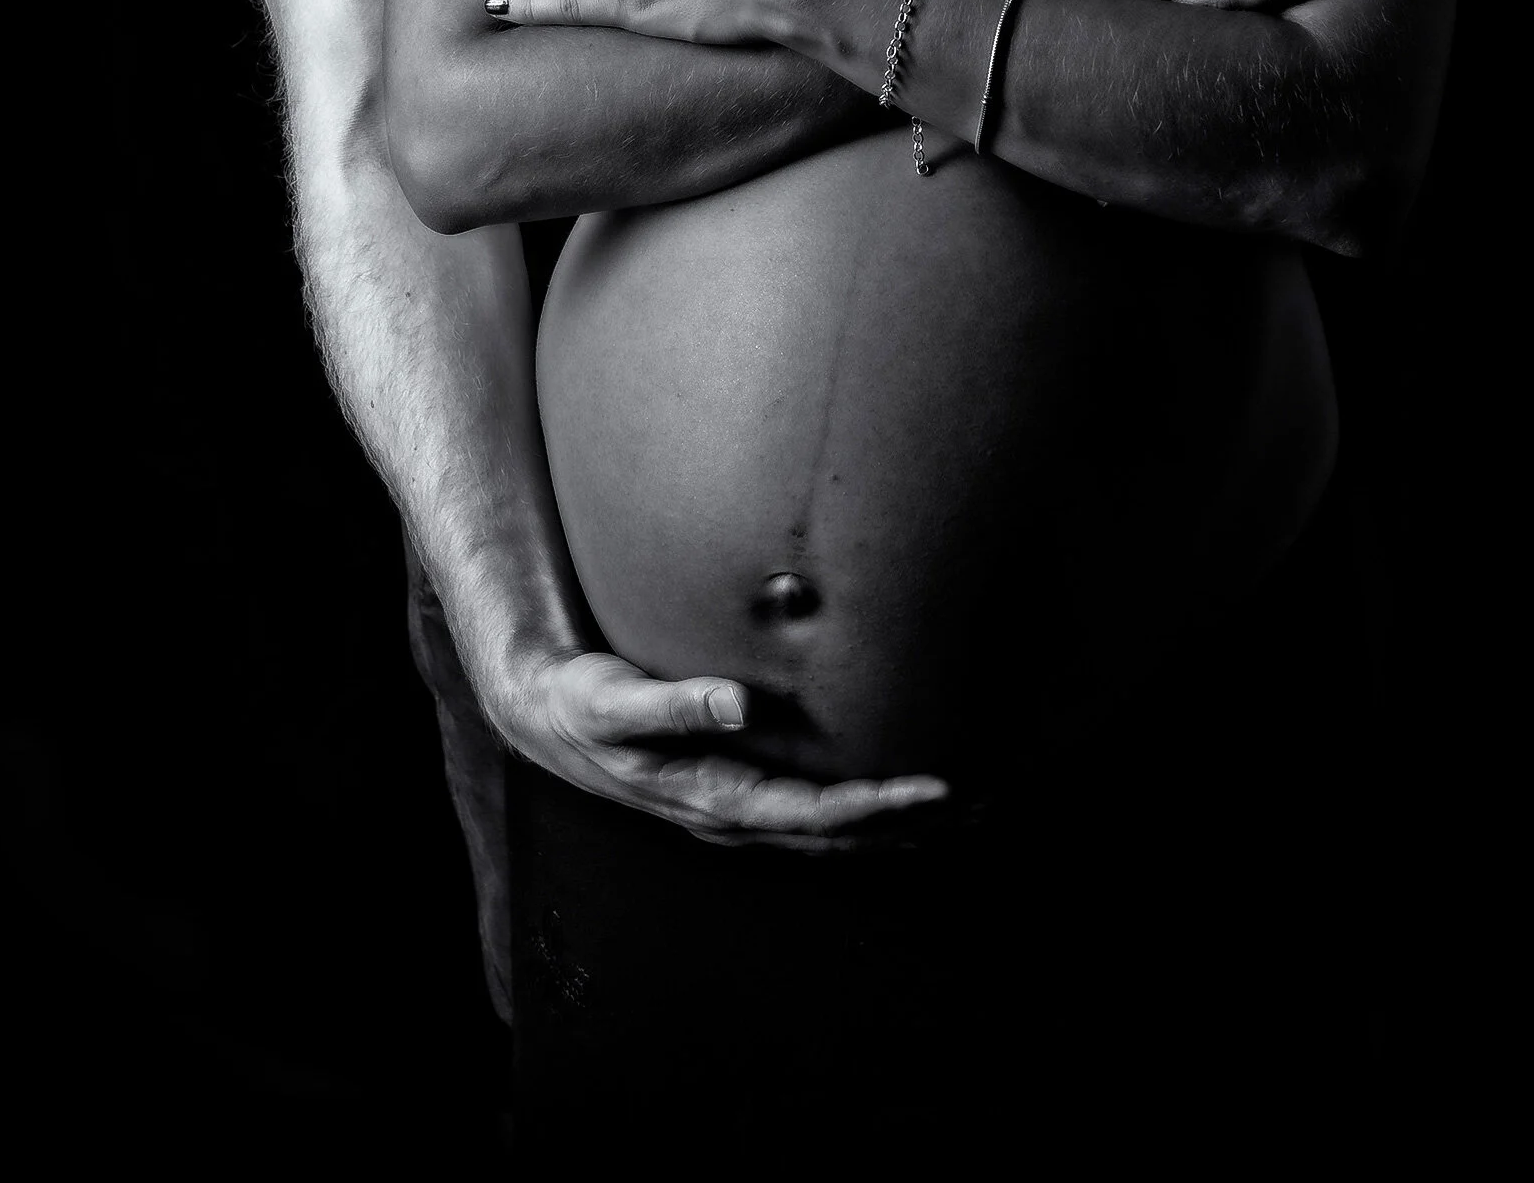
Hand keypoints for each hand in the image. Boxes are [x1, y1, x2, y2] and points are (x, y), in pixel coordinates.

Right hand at [489, 646, 946, 848]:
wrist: (548, 719)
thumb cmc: (583, 703)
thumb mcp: (616, 699)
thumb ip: (675, 702)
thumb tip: (738, 703)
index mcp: (714, 797)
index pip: (814, 811)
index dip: (878, 804)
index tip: (936, 788)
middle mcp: (733, 816)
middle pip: (838, 833)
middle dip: (910, 823)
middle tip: (985, 804)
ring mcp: (736, 812)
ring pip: (832, 832)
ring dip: (898, 825)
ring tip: (966, 809)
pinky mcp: (738, 793)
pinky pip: (814, 814)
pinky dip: (865, 811)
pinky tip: (898, 798)